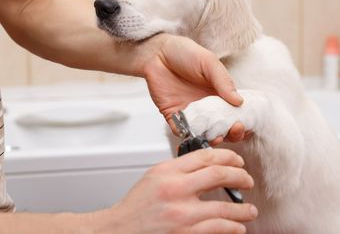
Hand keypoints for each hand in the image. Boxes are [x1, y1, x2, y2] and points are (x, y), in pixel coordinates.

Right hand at [106, 149, 256, 233]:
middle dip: (240, 176)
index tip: (236, 161)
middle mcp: (175, 189)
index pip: (205, 156)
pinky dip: (233, 227)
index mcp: (168, 171)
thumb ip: (180, 168)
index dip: (227, 156)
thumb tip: (208, 165)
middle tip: (248, 180)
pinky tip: (238, 226)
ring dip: (243, 209)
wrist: (121, 230)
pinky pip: (218, 229)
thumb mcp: (156, 175)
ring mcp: (182, 214)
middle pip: (218, 175)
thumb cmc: (137, 205)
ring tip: (250, 210)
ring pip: (224, 207)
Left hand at [140, 34, 243, 136]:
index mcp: (219, 94)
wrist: (158, 52)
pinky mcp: (174, 115)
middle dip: (231, 133)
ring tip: (217, 136)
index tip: (245, 124)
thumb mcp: (209, 63)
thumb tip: (240, 102)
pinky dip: (187, 135)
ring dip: (212, 138)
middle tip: (234, 130)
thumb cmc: (185, 53)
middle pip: (222, 127)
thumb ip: (223, 81)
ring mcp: (190, 112)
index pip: (234, 113)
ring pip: (204, 133)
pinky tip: (194, 133)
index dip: (242, 121)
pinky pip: (181, 130)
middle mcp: (207, 106)